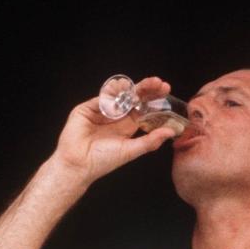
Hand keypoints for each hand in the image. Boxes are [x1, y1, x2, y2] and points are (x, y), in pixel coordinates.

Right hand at [50, 77, 177, 183]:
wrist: (78, 165)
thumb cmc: (102, 161)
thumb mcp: (131, 150)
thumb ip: (150, 140)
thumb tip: (170, 131)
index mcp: (127, 125)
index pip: (142, 107)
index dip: (153, 98)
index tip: (165, 89)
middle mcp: (115, 116)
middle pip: (132, 97)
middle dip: (146, 89)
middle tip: (159, 83)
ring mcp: (101, 111)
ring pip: (118, 94)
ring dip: (132, 88)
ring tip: (147, 84)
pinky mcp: (86, 109)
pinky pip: (100, 98)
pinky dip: (111, 95)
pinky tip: (122, 93)